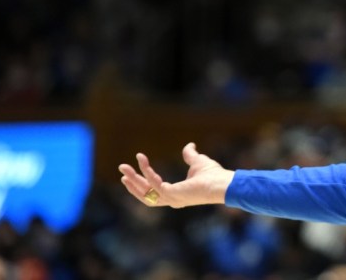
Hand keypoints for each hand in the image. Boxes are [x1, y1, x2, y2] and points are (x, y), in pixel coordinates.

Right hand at [119, 142, 233, 207]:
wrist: (223, 183)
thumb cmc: (214, 175)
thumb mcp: (198, 161)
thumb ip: (191, 155)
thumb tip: (190, 145)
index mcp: (176, 194)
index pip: (153, 190)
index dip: (141, 181)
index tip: (131, 170)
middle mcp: (171, 199)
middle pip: (145, 193)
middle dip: (132, 181)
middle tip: (122, 168)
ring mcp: (172, 199)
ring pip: (146, 192)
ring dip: (133, 180)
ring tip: (124, 168)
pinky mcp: (173, 195)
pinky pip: (155, 184)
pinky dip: (148, 173)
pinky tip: (143, 162)